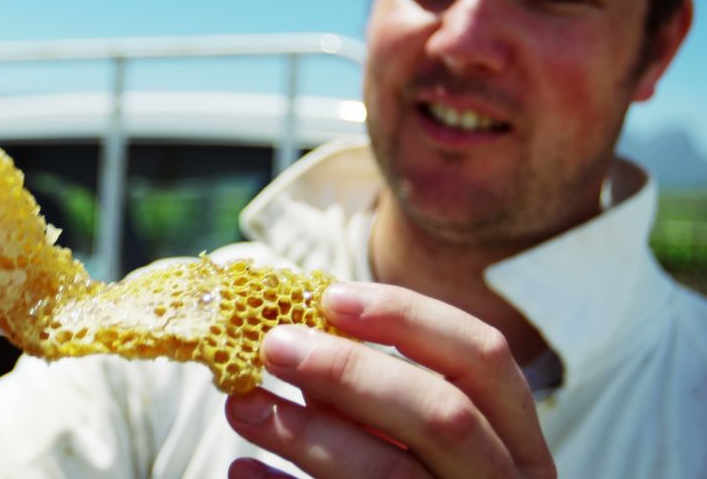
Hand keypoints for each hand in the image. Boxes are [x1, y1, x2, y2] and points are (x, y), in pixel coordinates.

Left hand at [224, 282, 555, 477]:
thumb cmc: (414, 478)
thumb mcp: (412, 435)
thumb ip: (373, 392)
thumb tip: (296, 335)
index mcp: (516, 441)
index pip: (482, 356)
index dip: (407, 317)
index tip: (329, 297)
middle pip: (440, 414)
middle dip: (349, 371)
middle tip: (273, 346)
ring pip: (386, 473)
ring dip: (304, 433)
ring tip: (241, 405)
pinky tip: (242, 469)